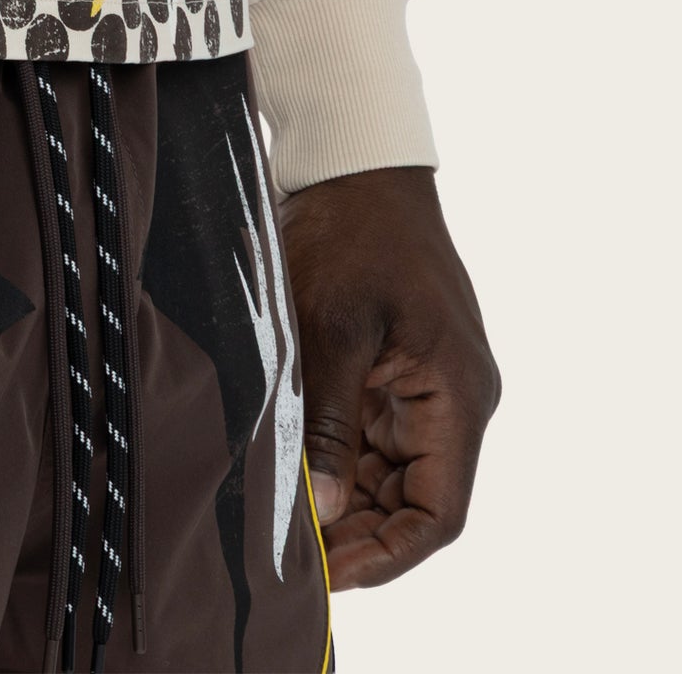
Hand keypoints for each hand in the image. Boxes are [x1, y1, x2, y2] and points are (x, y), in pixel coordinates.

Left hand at [280, 165, 498, 589]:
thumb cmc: (349, 234)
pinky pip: (369, 433)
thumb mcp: (332, 328)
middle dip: (359, 533)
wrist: (351, 164)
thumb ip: (329, 421)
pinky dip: (334, 458)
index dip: (389, 554)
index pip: (439, 512)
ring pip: (388, 471)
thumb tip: (326, 510)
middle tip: (292, 555)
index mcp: (457, 396)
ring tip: (281, 519)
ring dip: (342, 497)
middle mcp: (450, 400)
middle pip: (414, 499)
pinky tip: (289, 470)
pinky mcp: (390, 366)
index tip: (332, 575)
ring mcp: (421, 383)